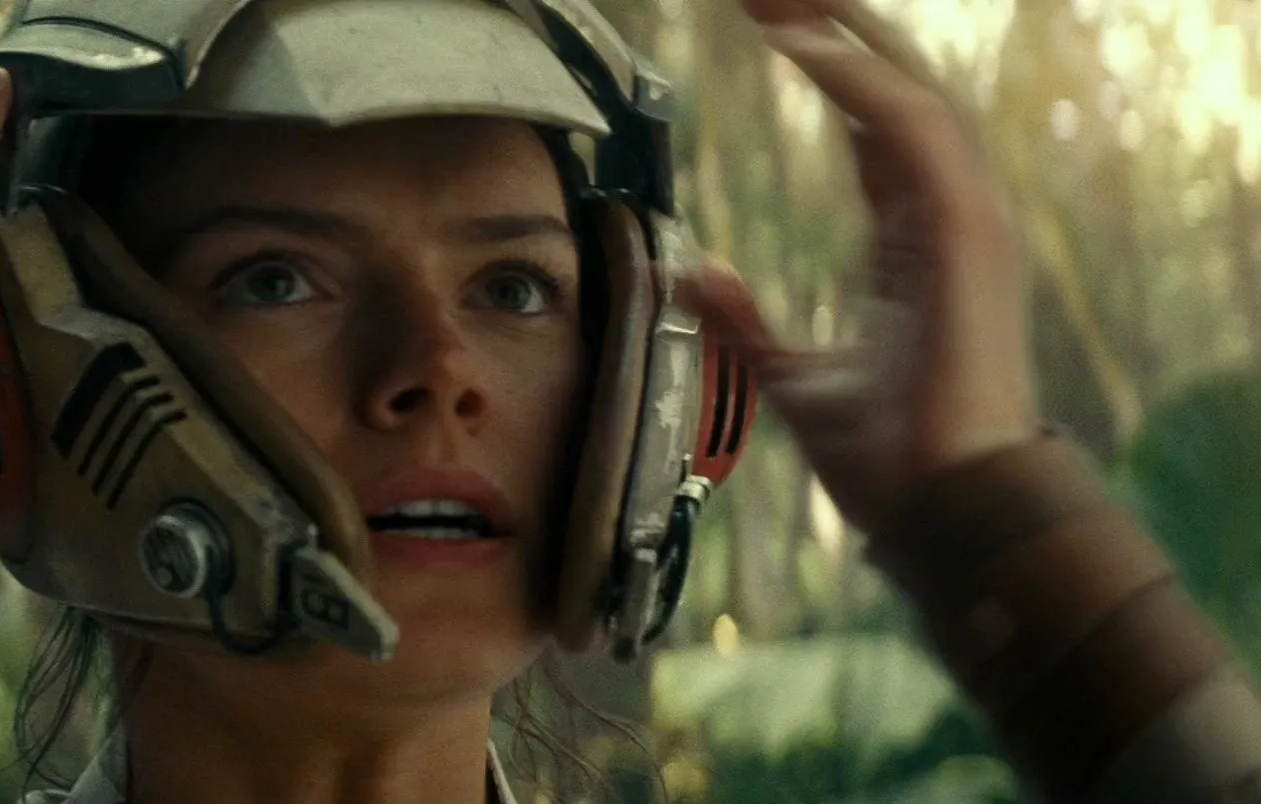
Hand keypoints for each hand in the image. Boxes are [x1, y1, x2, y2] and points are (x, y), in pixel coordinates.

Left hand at [682, 0, 1040, 536]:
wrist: (938, 508)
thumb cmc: (887, 457)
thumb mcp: (788, 377)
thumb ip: (739, 320)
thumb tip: (684, 271)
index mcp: (916, 240)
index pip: (877, 126)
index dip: (831, 67)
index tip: (774, 23)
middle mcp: (947, 217)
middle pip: (896, 91)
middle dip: (837, 30)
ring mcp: (966, 221)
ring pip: (911, 91)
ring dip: (844, 34)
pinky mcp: (966, 234)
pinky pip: (912, 129)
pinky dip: (860, 79)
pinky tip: (805, 46)